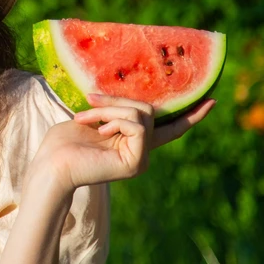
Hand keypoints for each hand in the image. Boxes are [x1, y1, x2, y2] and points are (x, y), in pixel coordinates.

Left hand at [31, 94, 216, 192]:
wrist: (51, 165)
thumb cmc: (63, 142)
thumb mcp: (93, 117)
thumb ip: (116, 108)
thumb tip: (131, 97)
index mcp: (132, 141)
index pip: (170, 128)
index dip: (191, 114)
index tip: (212, 100)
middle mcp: (142, 151)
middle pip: (149, 109)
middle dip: (117, 100)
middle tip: (89, 100)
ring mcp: (141, 158)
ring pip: (142, 114)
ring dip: (110, 109)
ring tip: (85, 119)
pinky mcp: (137, 162)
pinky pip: (137, 125)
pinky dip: (114, 120)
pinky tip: (99, 132)